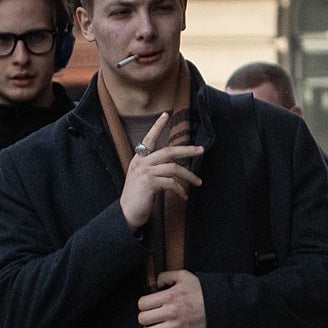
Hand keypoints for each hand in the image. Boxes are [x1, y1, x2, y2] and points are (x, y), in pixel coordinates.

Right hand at [118, 112, 202, 229]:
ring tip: (198, 183)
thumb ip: (154, 169)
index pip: (148, 139)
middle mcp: (141, 163)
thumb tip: (174, 167)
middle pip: (168, 151)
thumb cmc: (138, 197)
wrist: (126, 213)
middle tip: (201, 149)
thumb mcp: (144, 178)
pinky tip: (184, 197)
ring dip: (189, 176)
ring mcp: (145, 172)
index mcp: (139, 159)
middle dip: (187, 150)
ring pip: (173, 168)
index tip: (166, 114)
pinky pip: (171, 183)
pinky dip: (180, 190)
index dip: (157, 126)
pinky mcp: (149, 184)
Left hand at [139, 270, 205, 327]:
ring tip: (155, 327)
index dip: (143, 304)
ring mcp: (176, 327)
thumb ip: (166, 276)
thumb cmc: (201, 291)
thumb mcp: (184, 276)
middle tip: (151, 316)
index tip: (149, 305)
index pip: (142, 304)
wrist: (219, 307)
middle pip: (143, 319)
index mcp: (169, 297)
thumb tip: (156, 283)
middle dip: (145, 317)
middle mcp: (171, 312)